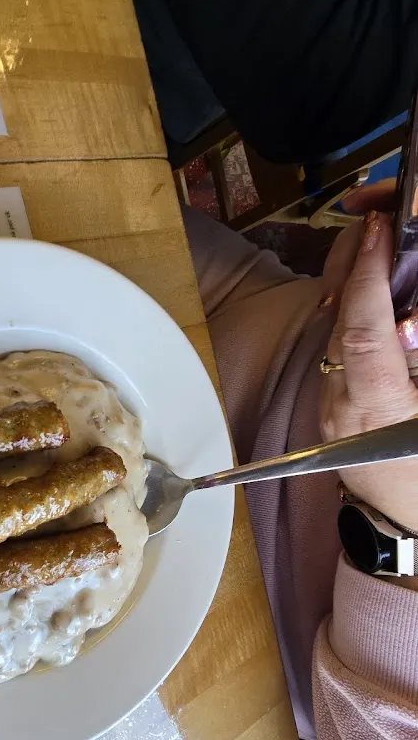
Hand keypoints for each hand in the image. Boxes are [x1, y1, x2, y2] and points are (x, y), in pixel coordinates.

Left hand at [320, 193, 417, 531]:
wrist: (401, 525)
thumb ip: (415, 362)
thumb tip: (408, 322)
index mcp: (377, 407)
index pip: (362, 330)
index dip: (367, 275)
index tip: (378, 228)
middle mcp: (342, 401)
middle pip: (338, 318)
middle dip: (353, 260)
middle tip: (377, 214)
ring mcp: (329, 402)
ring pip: (332, 327)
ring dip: (349, 278)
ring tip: (375, 236)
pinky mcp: (329, 402)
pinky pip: (335, 344)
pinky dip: (350, 307)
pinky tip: (367, 284)